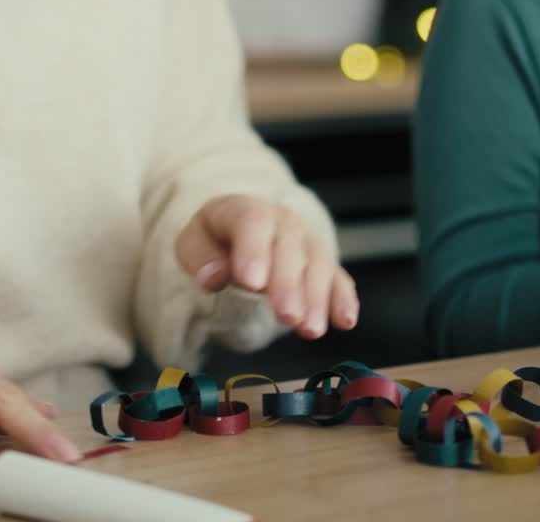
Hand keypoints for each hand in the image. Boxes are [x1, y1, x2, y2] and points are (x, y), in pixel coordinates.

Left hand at [175, 194, 359, 338]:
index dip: (254, 251)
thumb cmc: (216, 241)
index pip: (253, 222)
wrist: (241, 231)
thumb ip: (200, 258)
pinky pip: (338, 278)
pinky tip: (345, 320)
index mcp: (245, 210)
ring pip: (318, 264)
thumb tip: (214, 276)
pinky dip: (343, 299)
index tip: (251, 283)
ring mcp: (307, 242)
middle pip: (290, 246)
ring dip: (317, 298)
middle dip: (289, 283)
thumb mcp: (193, 243)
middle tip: (287, 316)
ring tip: (310, 329)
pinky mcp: (323, 265)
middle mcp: (282, 221)